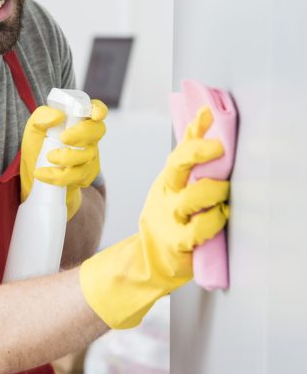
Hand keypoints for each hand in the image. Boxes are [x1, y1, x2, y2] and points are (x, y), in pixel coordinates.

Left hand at [20, 100, 107, 220]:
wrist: (33, 174)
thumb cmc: (37, 145)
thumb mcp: (34, 128)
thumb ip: (42, 117)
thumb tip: (58, 115)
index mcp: (79, 120)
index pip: (95, 109)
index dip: (99, 109)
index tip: (94, 115)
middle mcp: (89, 137)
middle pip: (97, 131)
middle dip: (81, 134)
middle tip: (63, 138)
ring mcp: (90, 157)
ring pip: (88, 156)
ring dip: (66, 157)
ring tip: (47, 157)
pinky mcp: (86, 176)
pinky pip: (78, 176)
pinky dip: (58, 176)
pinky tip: (43, 174)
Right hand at [79, 106, 229, 328]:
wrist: (149, 258)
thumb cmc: (170, 218)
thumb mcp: (174, 185)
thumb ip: (189, 155)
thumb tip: (203, 116)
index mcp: (168, 180)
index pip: (178, 151)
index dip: (194, 133)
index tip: (207, 115)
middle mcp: (166, 195)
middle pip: (177, 167)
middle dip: (198, 152)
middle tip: (220, 148)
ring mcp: (170, 218)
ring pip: (190, 198)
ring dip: (213, 192)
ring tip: (225, 194)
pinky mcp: (177, 243)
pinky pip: (197, 229)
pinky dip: (213, 221)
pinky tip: (220, 217)